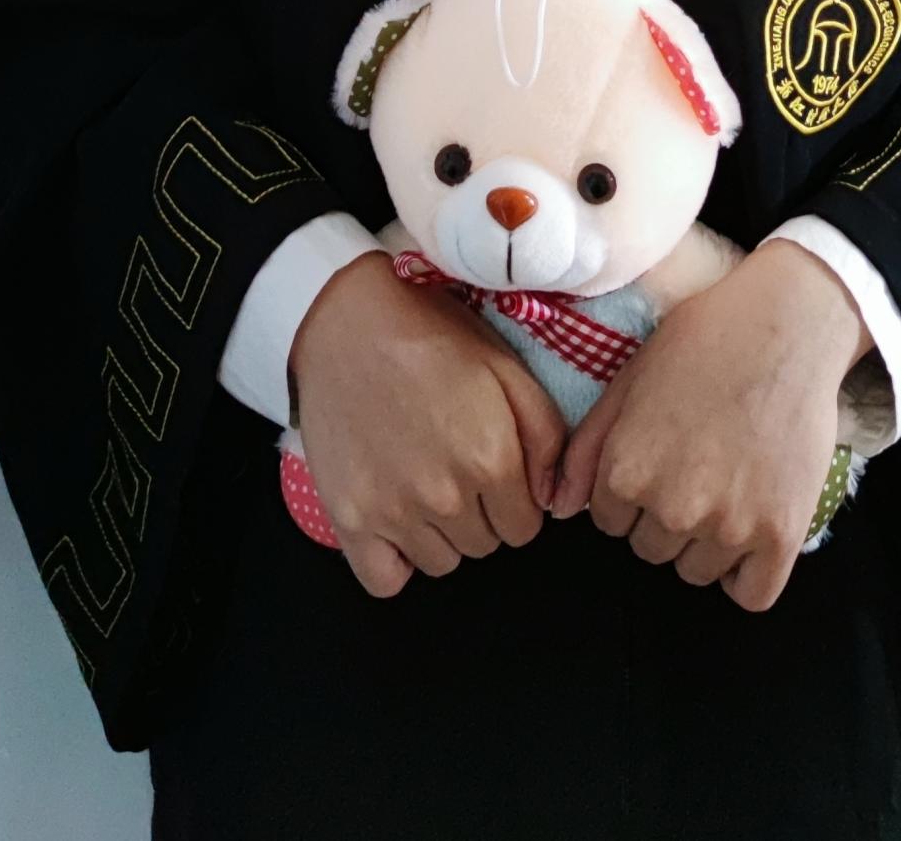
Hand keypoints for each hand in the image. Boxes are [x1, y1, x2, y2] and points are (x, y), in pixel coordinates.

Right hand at [289, 253, 568, 599]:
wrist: (347, 321)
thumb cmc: (430, 337)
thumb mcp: (505, 367)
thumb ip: (546, 435)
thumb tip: (552, 496)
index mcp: (491, 460)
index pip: (525, 528)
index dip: (515, 499)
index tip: (494, 471)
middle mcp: (446, 497)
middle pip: (484, 545)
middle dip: (481, 513)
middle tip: (455, 465)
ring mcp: (394, 512)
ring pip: (441, 563)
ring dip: (441, 534)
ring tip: (423, 481)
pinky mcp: (350, 519)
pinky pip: (385, 580)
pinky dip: (394, 561)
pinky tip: (396, 521)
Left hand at [547, 239, 872, 610]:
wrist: (785, 325)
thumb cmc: (702, 342)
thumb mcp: (628, 382)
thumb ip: (588, 450)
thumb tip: (560, 508)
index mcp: (626, 472)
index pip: (610, 522)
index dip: (633, 489)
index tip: (662, 457)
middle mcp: (672, 509)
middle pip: (652, 550)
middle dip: (666, 515)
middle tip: (698, 465)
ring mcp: (729, 527)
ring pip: (697, 571)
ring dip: (706, 543)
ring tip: (728, 484)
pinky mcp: (780, 534)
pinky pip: (752, 594)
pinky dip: (747, 575)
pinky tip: (750, 533)